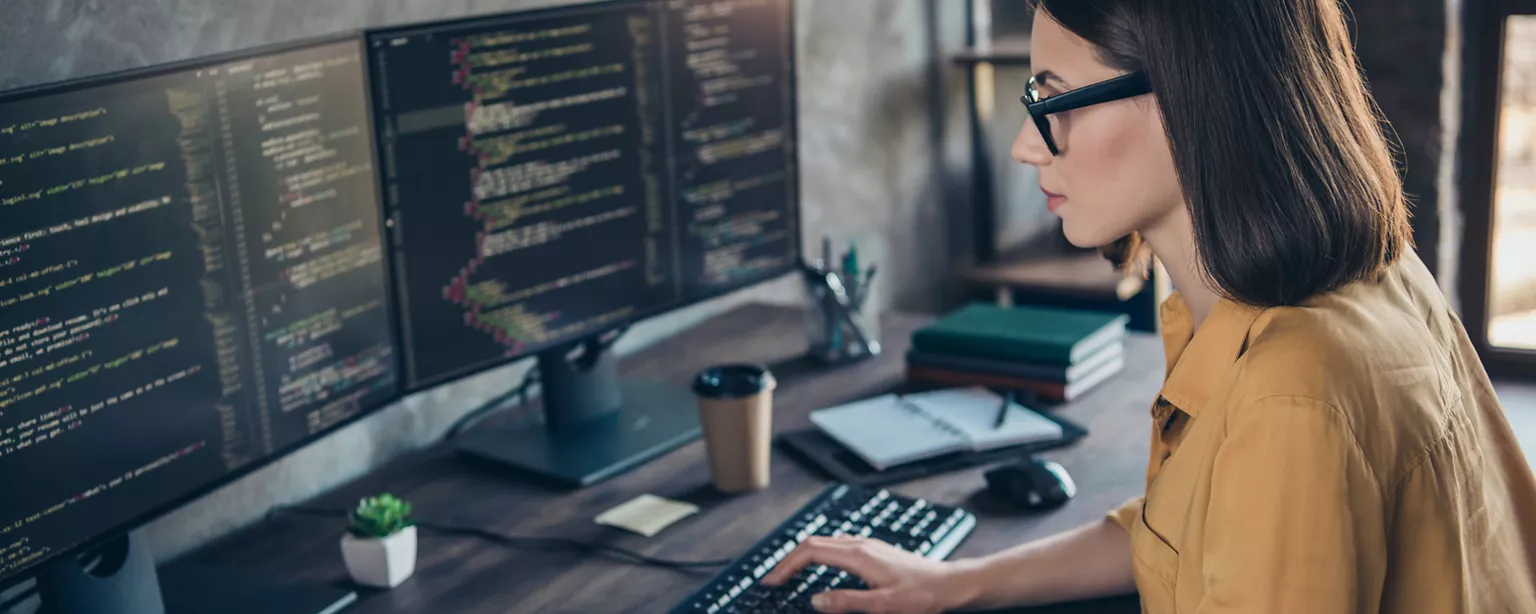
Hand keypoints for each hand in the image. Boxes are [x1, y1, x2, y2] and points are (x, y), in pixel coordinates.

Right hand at [760, 536, 969, 613]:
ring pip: (825, 542)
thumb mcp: (882, 606)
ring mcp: (869, 545)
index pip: (810, 551)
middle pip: (813, 542)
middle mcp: (861, 544)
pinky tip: (822, 567)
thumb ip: (846, 602)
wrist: (951, 584)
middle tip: (774, 579)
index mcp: (858, 555)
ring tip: (791, 574)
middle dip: (789, 559)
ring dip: (804, 555)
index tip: (772, 581)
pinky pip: (838, 545)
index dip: (786, 565)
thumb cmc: (922, 595)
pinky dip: (820, 554)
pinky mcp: (875, 551)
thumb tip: (816, 600)